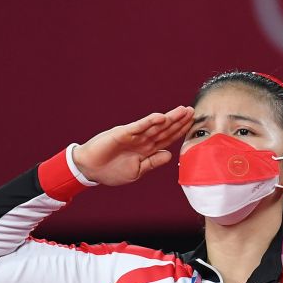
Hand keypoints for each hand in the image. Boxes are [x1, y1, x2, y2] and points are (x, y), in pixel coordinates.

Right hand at [72, 105, 193, 185]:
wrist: (90, 169)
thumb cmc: (112, 171)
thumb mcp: (137, 171)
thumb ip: (153, 162)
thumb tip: (170, 154)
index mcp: (147, 149)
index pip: (167, 138)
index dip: (180, 131)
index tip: (192, 124)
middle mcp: (142, 140)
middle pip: (164, 129)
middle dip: (179, 121)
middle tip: (192, 111)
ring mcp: (133, 136)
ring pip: (155, 126)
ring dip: (169, 118)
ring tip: (182, 111)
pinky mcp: (122, 133)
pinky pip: (138, 127)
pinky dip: (149, 122)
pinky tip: (160, 117)